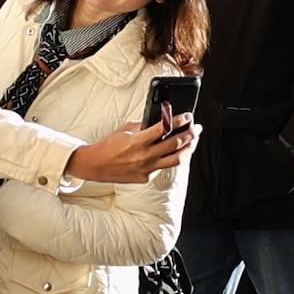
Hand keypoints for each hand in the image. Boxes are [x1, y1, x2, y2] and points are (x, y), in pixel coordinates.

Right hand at [68, 117, 190, 185]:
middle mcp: (145, 156)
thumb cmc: (110, 146)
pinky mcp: (146, 177)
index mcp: (138, 141)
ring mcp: (147, 169)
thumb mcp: (125, 130)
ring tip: (193, 142)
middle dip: (190, 135)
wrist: (97, 165)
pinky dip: (168, 158)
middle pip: (176, 144)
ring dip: (188, 149)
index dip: (179, 121)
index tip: (188, 116)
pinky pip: (162, 167)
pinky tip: (172, 153)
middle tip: (196, 128)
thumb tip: (160, 122)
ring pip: (176, 160)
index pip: (165, 128)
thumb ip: (143, 126)